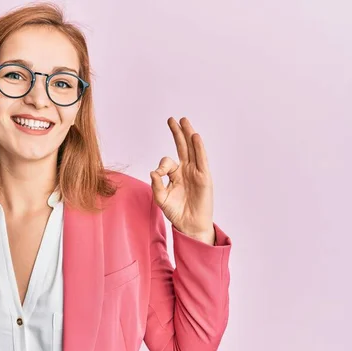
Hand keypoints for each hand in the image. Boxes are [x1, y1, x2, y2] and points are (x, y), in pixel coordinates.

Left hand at [150, 117, 214, 242]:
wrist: (190, 225)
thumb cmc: (176, 212)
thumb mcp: (161, 199)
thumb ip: (156, 185)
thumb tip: (153, 172)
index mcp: (175, 175)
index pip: (167, 162)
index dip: (161, 165)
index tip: (158, 173)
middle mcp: (186, 170)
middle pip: (182, 147)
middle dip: (178, 133)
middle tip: (173, 119)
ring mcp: (196, 173)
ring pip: (193, 149)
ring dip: (188, 134)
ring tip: (184, 121)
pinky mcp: (204, 178)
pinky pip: (202, 159)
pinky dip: (199, 148)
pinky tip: (195, 136)